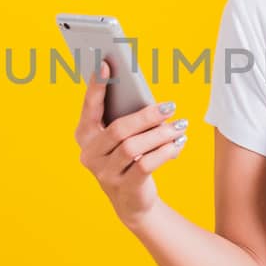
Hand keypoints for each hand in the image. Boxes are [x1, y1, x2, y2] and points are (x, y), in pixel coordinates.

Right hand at [74, 60, 189, 226]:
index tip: (106, 64)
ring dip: (161, 134)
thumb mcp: (125, 137)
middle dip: (147, 116)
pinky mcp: (123, 188)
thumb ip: (129, 118)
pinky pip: (146, 165)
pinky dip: (165, 152)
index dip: (97, 86)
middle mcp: (89, 154)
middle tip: (170, 106)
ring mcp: (104, 173)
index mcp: (84, 136)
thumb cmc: (129, 158)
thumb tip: (149, 101)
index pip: (89, 108)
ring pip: (133, 147)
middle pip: (118, 129)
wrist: (133, 201)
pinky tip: (178, 143)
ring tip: (180, 125)